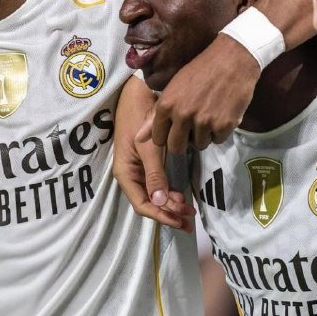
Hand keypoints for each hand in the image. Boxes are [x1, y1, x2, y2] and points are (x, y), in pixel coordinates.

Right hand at [113, 77, 195, 231]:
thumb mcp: (148, 147)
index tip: (181, 221)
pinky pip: (158, 185)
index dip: (161, 216)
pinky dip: (170, 193)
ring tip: (189, 211)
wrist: (135, 94)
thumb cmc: (139, 117)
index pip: (142, 205)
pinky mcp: (147, 164)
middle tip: (190, 220)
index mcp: (125, 174)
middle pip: (149, 204)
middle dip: (169, 214)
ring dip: (171, 206)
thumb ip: (155, 174)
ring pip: (154, 196)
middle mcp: (131, 176)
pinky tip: (182, 197)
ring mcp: (138, 170)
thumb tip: (161, 202)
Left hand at [148, 34, 260, 152]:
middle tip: (193, 128)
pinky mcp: (224, 125)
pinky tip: (222, 115)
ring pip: (200, 145)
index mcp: (166, 106)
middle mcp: (182, 116)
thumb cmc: (200, 70)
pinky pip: (218, 140)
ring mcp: (204, 122)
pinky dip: (221, 132)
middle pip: (177, 148)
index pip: (159, 139)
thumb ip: (155, 116)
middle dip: (184, 142)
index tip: (175, 129)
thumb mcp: (173, 89)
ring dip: (204, 135)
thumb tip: (138, 139)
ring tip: (209, 116)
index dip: (167, 136)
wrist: (232, 59)